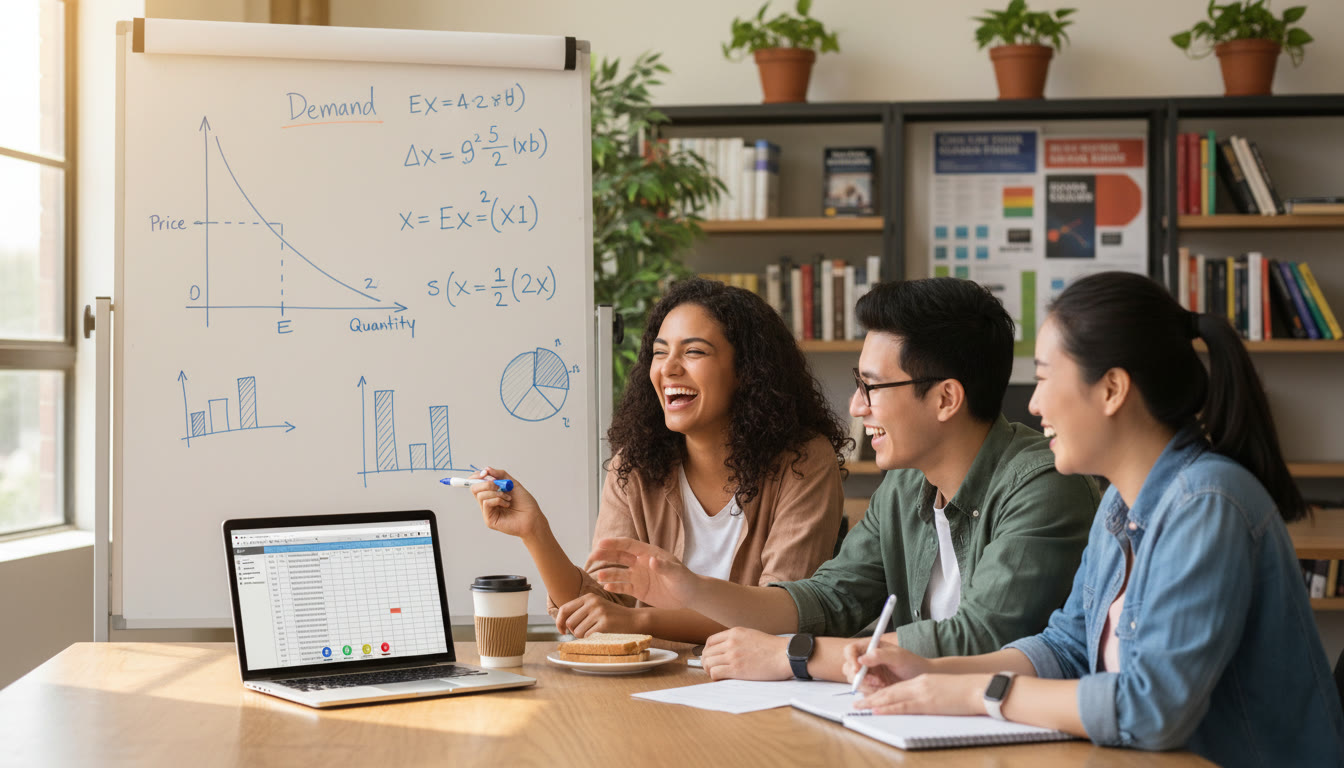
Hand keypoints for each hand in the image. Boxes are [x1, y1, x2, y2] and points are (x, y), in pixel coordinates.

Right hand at [469, 467, 544, 539]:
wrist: (532, 516)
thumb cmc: (524, 502)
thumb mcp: (512, 483)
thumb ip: (500, 475)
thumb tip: (486, 469)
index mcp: (491, 493)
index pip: (476, 483)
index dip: (477, 476)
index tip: (485, 473)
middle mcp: (487, 502)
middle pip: (474, 488)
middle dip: (486, 484)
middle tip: (498, 485)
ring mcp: (487, 511)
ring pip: (480, 495)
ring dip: (496, 493)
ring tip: (508, 497)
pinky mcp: (489, 519)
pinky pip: (486, 503)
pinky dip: (497, 500)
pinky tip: (507, 503)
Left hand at [553, 593, 643, 637]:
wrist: (636, 620)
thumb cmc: (613, 617)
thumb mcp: (597, 608)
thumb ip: (581, 611)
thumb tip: (562, 623)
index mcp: (588, 597)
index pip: (564, 609)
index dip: (559, 622)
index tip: (562, 631)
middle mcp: (592, 602)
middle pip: (569, 623)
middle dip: (574, 632)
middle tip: (585, 633)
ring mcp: (599, 612)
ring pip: (578, 632)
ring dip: (584, 637)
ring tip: (596, 633)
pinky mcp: (605, 623)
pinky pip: (588, 637)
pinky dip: (592, 640)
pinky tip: (601, 635)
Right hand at [587, 537, 698, 609]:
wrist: (689, 595)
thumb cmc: (685, 580)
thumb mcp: (677, 573)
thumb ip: (664, 567)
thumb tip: (651, 561)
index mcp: (649, 553)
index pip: (628, 545)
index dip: (614, 543)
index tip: (601, 543)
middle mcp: (641, 563)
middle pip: (619, 556)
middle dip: (605, 555)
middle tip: (592, 555)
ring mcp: (638, 576)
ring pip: (619, 573)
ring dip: (608, 573)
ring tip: (598, 576)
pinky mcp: (638, 590)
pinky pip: (623, 587)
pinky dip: (614, 587)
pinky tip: (606, 588)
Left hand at [700, 628, 790, 681]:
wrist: (785, 655)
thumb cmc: (774, 648)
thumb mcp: (752, 635)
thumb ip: (738, 640)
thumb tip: (728, 650)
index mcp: (735, 632)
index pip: (710, 641)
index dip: (708, 651)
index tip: (712, 658)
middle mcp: (731, 642)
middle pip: (707, 652)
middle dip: (706, 662)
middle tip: (712, 668)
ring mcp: (733, 655)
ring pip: (708, 663)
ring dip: (709, 670)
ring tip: (716, 674)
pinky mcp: (736, 669)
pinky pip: (715, 672)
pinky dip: (714, 677)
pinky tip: (721, 678)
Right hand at [841, 641, 926, 694]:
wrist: (920, 679)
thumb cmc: (912, 664)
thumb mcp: (898, 656)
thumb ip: (880, 655)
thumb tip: (862, 658)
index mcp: (870, 647)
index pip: (850, 650)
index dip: (851, 659)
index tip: (857, 669)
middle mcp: (866, 660)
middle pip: (849, 668)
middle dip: (861, 677)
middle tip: (876, 681)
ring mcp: (867, 674)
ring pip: (855, 682)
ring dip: (868, 686)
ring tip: (883, 684)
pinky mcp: (870, 686)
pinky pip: (863, 691)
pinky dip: (872, 693)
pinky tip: (884, 689)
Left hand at [855, 673, 991, 716]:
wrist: (979, 689)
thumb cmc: (965, 691)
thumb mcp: (942, 688)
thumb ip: (929, 692)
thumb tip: (922, 701)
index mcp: (923, 681)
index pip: (897, 686)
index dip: (881, 692)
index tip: (869, 696)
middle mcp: (919, 684)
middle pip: (890, 691)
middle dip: (872, 697)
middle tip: (856, 702)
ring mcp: (922, 693)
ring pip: (892, 697)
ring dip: (874, 702)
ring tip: (860, 705)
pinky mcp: (927, 703)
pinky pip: (903, 706)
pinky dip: (888, 708)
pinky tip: (878, 709)